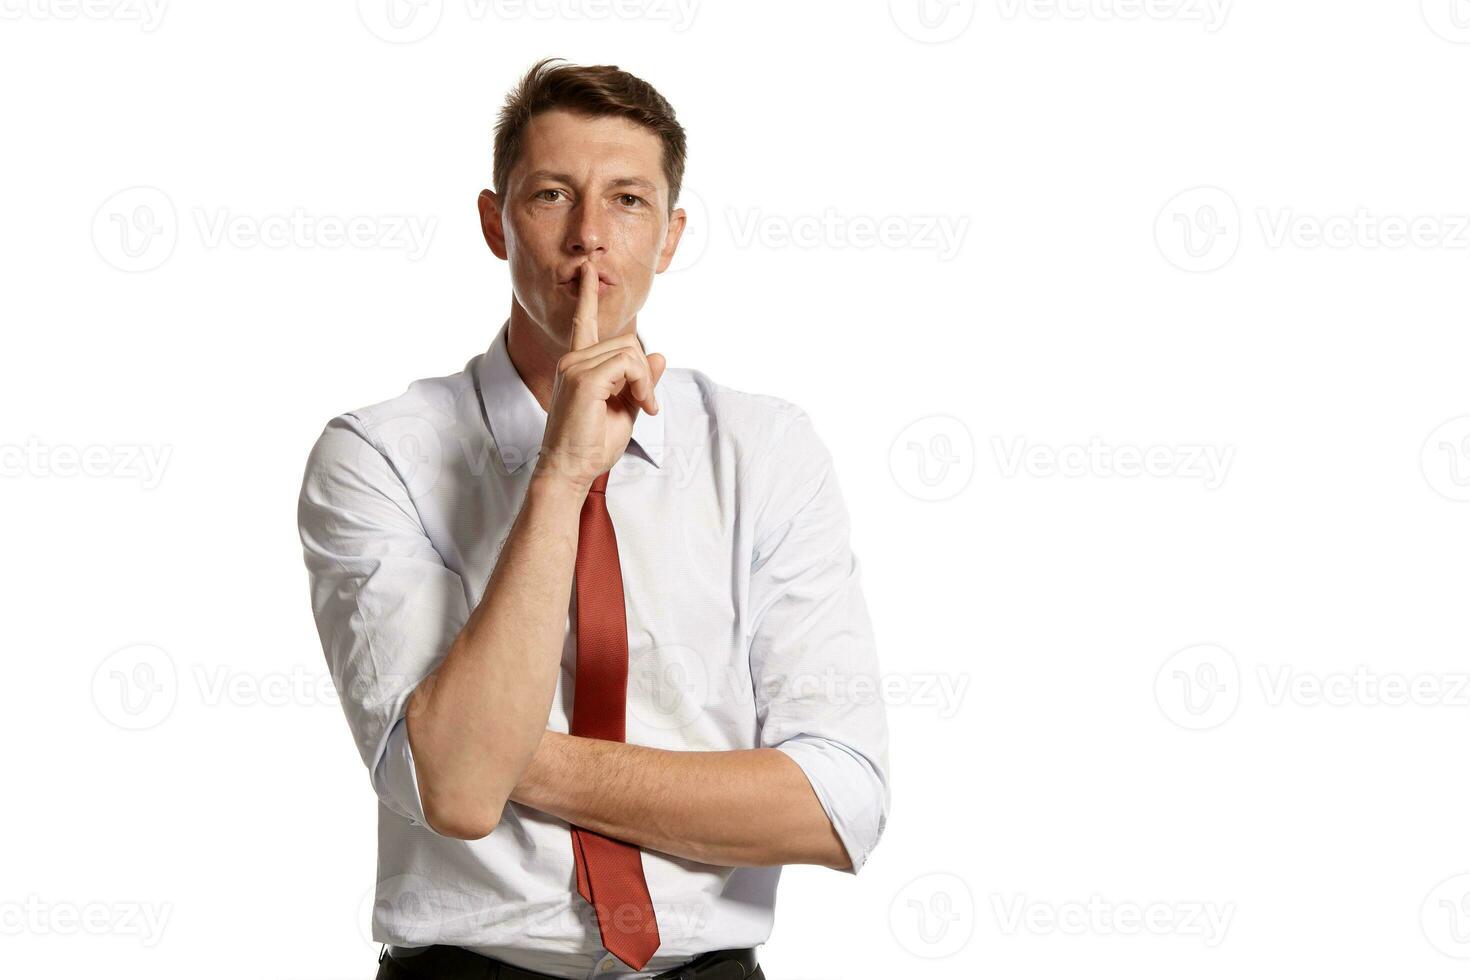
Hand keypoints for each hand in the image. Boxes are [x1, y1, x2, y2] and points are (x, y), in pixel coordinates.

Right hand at [534, 261, 666, 494]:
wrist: (571, 469)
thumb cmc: (592, 445)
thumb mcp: (626, 408)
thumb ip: (640, 381)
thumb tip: (659, 355)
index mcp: (578, 364)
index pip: (584, 322)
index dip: (587, 296)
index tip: (588, 271)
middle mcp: (573, 360)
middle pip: (627, 341)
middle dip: (645, 372)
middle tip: (649, 404)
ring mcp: (575, 366)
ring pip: (631, 351)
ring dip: (645, 381)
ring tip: (644, 407)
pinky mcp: (584, 378)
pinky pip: (629, 364)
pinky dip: (642, 384)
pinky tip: (642, 405)